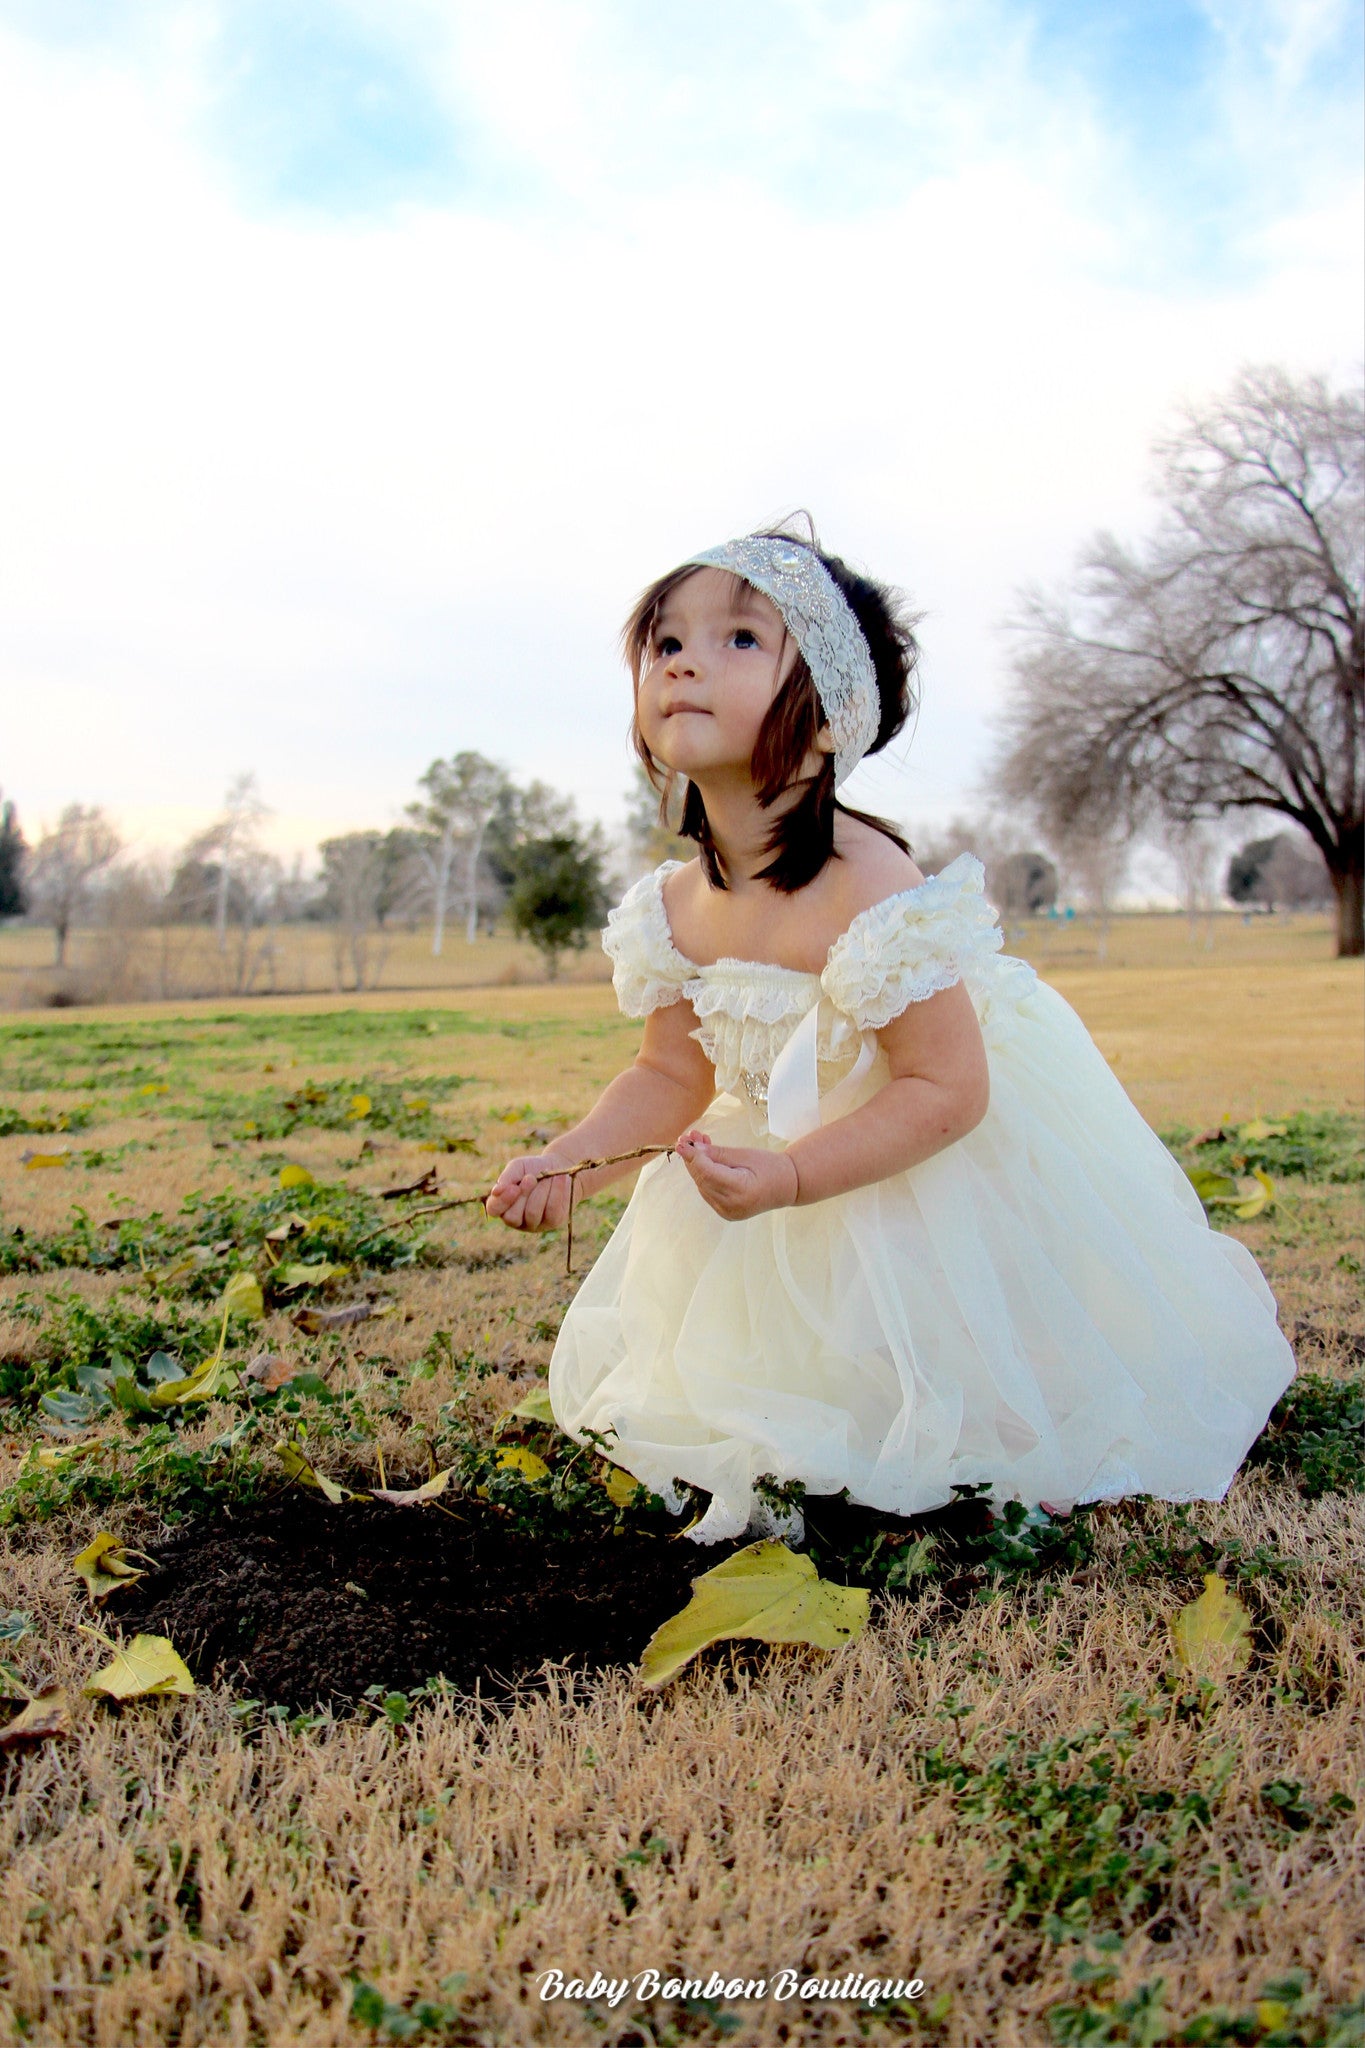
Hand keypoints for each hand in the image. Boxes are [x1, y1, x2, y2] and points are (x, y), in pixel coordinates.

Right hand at [485, 1153, 574, 1231]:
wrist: (558, 1167)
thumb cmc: (532, 1168)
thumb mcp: (518, 1167)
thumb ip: (507, 1177)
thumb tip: (495, 1191)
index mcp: (502, 1205)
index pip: (493, 1210)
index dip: (502, 1201)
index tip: (514, 1187)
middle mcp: (516, 1220)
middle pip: (513, 1217)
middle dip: (523, 1195)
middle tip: (531, 1177)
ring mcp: (534, 1224)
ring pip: (532, 1214)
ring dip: (540, 1191)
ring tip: (548, 1176)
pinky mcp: (552, 1222)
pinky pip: (552, 1212)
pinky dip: (556, 1193)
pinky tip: (560, 1180)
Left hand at [675, 1130, 797, 1220]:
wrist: (788, 1186)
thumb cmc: (770, 1166)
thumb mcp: (744, 1155)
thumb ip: (717, 1153)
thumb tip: (693, 1148)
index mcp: (740, 1190)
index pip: (707, 1172)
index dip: (692, 1156)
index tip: (681, 1142)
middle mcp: (731, 1205)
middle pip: (702, 1179)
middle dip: (693, 1158)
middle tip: (688, 1138)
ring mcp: (728, 1212)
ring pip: (702, 1186)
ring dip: (697, 1166)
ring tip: (698, 1144)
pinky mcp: (726, 1213)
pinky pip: (708, 1192)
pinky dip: (705, 1176)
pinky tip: (705, 1161)